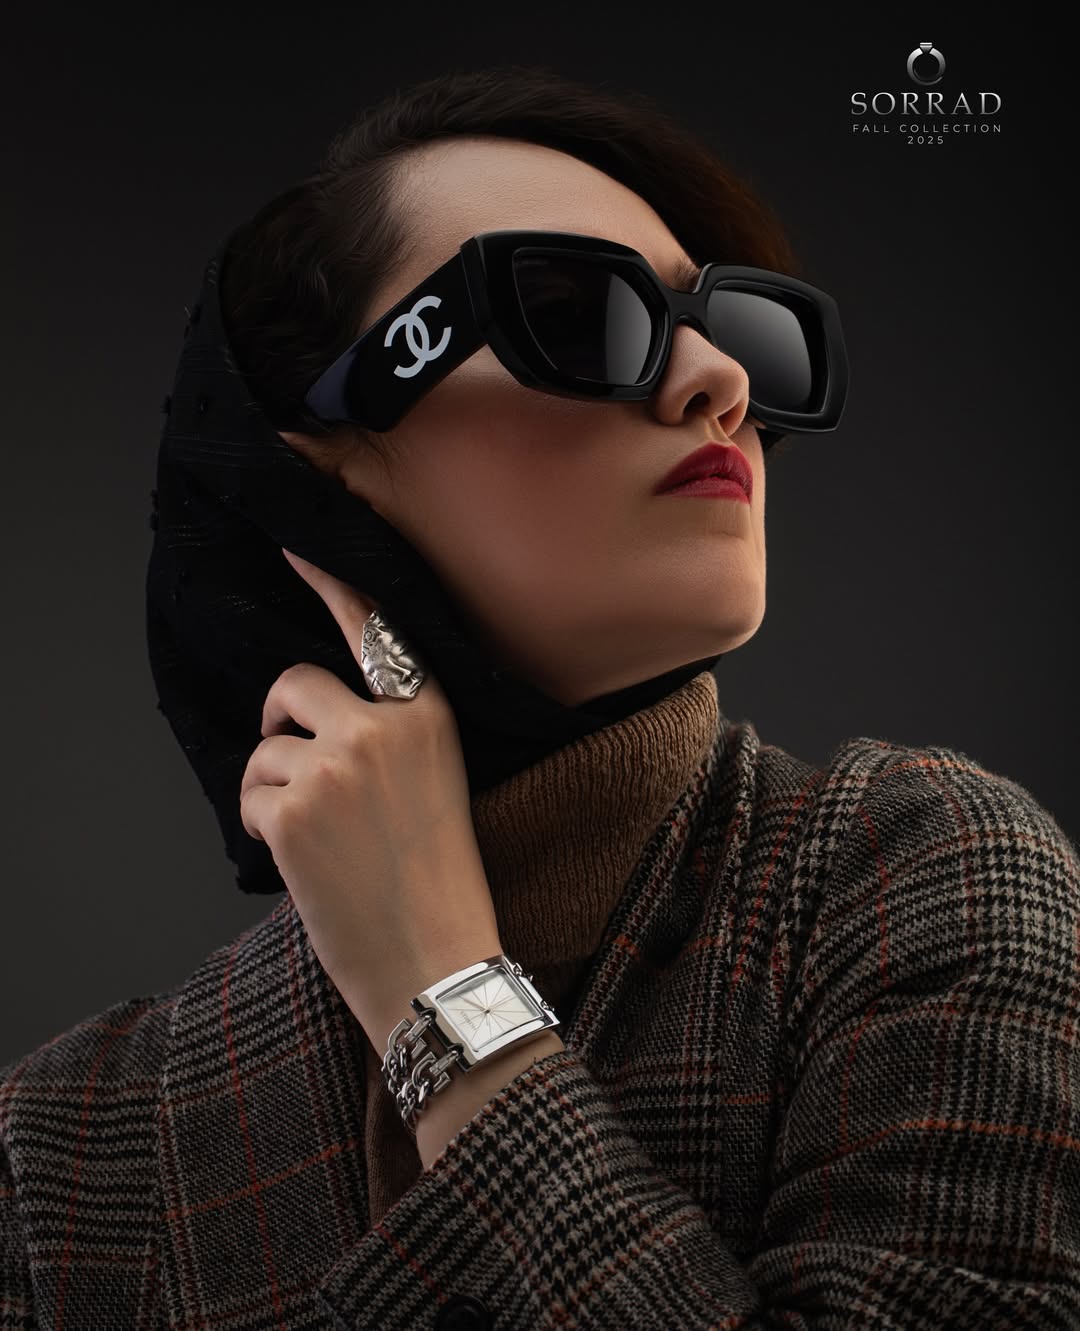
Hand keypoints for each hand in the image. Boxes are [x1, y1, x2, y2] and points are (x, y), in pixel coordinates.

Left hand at [239, 548, 501, 1050]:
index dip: (328, 583)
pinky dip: (265, 827)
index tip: (291, 547)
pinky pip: (251, 794)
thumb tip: (311, 713)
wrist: (437, 963)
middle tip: (295, 766)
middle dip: (282, 718)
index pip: (373, 628)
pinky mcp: (292, 809)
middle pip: (294, 681)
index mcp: (428, 714)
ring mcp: (335, 764)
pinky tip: (306, 864)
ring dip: (275, 791)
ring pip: (266, 748)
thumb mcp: (434, 783)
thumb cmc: (437, 882)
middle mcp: (383, 726)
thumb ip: (385, 735)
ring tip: (320, 841)